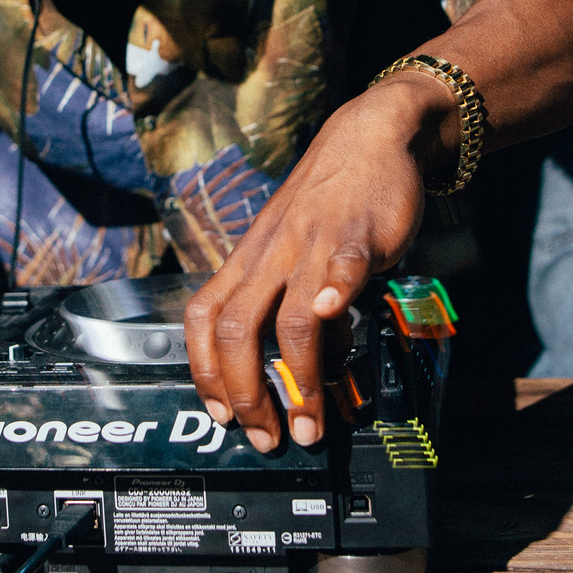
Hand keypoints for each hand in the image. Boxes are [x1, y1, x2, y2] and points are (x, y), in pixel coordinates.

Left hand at [183, 74, 446, 451]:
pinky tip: (335, 316)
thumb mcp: (295, 251)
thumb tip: (308, 367)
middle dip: (245, 393)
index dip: (204, 371)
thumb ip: (294, 305)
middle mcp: (272, 255)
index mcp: (250, 260)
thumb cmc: (329, 199)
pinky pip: (342, 267)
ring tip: (310, 421)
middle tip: (266, 435)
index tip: (219, 414)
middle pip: (236, 330)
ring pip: (289, 318)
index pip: (202, 319)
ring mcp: (312, 245)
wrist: (369, 136)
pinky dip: (335, 293)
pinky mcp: (357, 235)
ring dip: (298, 378)